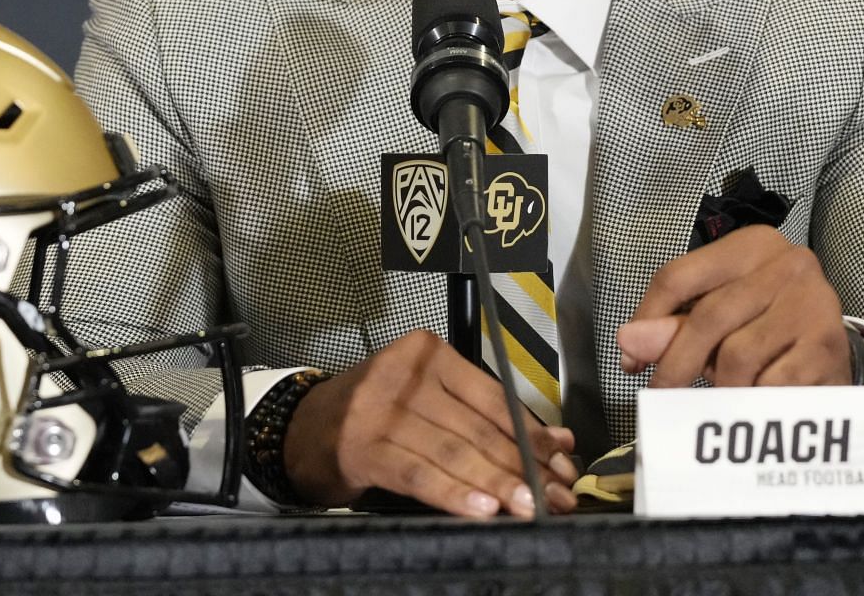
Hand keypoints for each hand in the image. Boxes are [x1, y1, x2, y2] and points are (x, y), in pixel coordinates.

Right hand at [281, 330, 578, 516]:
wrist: (301, 428)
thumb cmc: (375, 413)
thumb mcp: (427, 397)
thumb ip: (485, 415)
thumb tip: (558, 443)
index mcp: (429, 353)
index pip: (495, 397)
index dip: (534, 434)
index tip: (562, 463)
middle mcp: (407, 375)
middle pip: (480, 427)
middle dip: (525, 466)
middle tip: (557, 496)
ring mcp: (382, 410)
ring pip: (455, 452)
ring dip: (498, 484)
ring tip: (529, 507)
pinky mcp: (364, 448)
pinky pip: (420, 474)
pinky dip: (454, 494)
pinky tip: (481, 509)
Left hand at [616, 225, 852, 387]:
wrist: (835, 352)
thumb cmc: (766, 328)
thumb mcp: (718, 318)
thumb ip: (673, 326)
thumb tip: (629, 341)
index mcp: (751, 245)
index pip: (679, 276)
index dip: (647, 320)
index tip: (632, 360)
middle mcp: (787, 264)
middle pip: (707, 317)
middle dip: (675, 363)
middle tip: (662, 394)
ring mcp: (812, 303)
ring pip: (737, 355)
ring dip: (720, 386)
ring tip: (721, 396)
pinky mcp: (828, 346)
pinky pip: (770, 385)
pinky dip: (753, 400)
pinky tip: (753, 402)